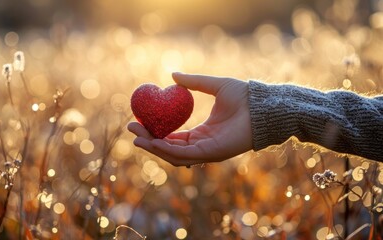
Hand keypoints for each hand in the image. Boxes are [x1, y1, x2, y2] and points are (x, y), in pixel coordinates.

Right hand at [128, 72, 252, 166]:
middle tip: (131, 129)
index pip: (173, 137)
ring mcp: (207, 151)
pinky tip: (152, 141)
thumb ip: (194, 82)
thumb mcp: (214, 85)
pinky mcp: (211, 154)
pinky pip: (184, 154)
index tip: (139, 121)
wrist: (262, 105)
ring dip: (153, 147)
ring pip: (173, 155)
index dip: (155, 132)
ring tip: (136, 137)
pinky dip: (166, 149)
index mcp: (203, 133)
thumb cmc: (244, 97)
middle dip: (149, 141)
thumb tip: (173, 75)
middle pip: (169, 147)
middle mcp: (203, 145)